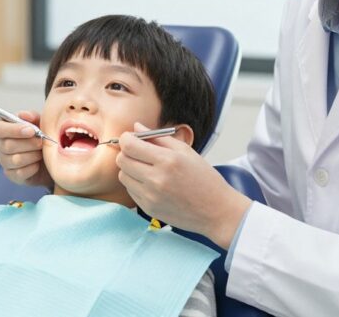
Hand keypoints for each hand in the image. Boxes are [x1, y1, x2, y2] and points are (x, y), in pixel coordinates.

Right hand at [0, 110, 53, 188]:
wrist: (50, 157)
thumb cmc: (40, 136)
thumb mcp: (39, 122)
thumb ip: (31, 117)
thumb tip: (24, 115)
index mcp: (2, 129)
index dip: (14, 130)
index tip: (31, 130)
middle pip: (8, 146)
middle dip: (28, 144)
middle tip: (41, 142)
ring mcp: (4, 161)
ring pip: (15, 160)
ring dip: (33, 156)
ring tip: (41, 152)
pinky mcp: (11, 175)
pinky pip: (20, 172)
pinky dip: (33, 168)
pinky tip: (38, 164)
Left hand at [117, 122, 250, 247]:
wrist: (216, 211)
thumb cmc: (204, 179)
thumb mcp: (186, 152)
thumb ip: (159, 137)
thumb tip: (136, 127)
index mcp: (167, 161)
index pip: (129, 145)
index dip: (127, 138)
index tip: (132, 138)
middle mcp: (156, 179)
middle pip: (122, 160)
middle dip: (127, 152)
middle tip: (139, 152)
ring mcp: (151, 196)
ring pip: (123, 176)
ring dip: (130, 169)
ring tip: (147, 169)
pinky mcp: (149, 208)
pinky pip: (130, 190)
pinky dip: (136, 184)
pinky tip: (151, 183)